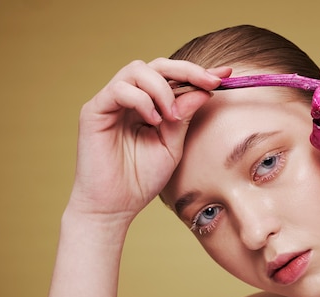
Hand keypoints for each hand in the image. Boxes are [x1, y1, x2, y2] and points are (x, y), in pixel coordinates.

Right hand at [68, 58, 230, 223]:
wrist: (114, 208)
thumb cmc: (141, 180)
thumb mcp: (172, 146)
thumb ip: (184, 118)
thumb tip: (203, 91)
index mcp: (148, 105)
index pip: (172, 77)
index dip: (198, 72)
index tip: (227, 74)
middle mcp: (128, 98)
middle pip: (156, 65)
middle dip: (187, 70)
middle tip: (210, 82)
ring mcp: (110, 102)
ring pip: (137, 70)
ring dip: (162, 88)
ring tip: (172, 117)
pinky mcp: (93, 111)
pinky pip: (119, 89)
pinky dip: (141, 100)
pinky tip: (153, 121)